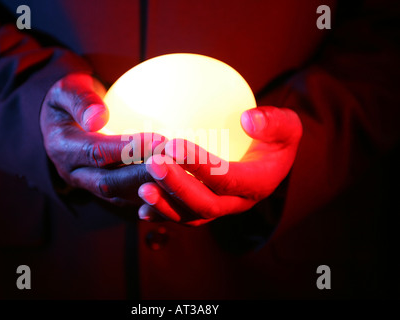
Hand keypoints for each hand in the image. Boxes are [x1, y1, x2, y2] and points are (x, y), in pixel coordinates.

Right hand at [40, 73, 163, 205]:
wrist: (63, 121)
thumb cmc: (71, 98)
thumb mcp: (67, 89)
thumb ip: (81, 101)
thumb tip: (98, 119)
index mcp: (62, 147)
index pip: (95, 153)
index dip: (126, 149)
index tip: (158, 141)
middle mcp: (74, 173)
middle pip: (110, 182)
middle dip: (143, 176)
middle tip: (175, 164)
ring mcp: (90, 186)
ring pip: (121, 196)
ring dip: (150, 190)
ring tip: (180, 178)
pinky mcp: (105, 191)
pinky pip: (128, 200)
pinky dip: (152, 199)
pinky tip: (176, 192)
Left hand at [137, 106, 302, 224]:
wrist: (271, 162)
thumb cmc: (276, 139)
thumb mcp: (287, 126)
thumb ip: (274, 123)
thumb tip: (247, 120)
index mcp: (258, 184)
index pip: (227, 179)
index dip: (200, 166)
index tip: (174, 145)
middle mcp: (237, 203)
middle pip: (206, 205)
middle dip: (178, 186)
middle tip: (153, 164)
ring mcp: (220, 209)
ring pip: (191, 216)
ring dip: (165, 204)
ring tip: (142, 188)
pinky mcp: (204, 210)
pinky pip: (182, 217)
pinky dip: (162, 214)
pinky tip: (141, 207)